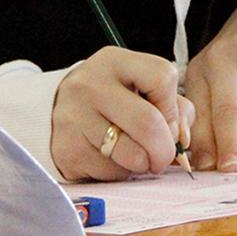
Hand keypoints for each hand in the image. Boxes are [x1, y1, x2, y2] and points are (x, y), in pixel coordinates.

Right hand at [52, 46, 194, 180]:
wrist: (54, 111)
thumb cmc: (108, 100)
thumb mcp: (136, 86)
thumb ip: (172, 106)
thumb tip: (182, 139)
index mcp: (114, 62)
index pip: (163, 77)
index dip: (173, 107)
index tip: (167, 119)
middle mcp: (91, 85)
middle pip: (148, 123)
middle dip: (165, 149)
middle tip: (162, 156)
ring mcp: (75, 118)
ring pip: (132, 155)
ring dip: (143, 164)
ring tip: (134, 155)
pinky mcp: (68, 150)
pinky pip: (111, 172)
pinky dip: (119, 173)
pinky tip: (109, 158)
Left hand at [185, 0, 236, 171]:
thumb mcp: (221, 78)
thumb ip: (215, 113)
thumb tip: (210, 161)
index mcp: (201, 72)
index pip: (198, 115)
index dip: (202, 144)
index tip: (204, 169)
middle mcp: (221, 60)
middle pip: (227, 113)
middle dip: (230, 146)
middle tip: (232, 168)